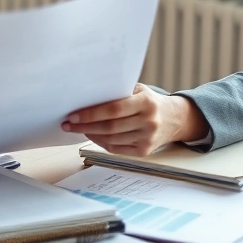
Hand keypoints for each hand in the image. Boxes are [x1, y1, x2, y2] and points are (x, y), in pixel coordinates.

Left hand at [61, 83, 208, 156]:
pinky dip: (100, 142)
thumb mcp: (138, 90)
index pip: (113, 109)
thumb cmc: (149, 101)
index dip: (91, 113)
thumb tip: (86, 95)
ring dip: (90, 134)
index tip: (73, 115)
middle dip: (85, 126)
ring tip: (77, 128)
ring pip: (111, 139)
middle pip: (110, 127)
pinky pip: (116, 148)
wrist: (175, 119)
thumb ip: (118, 93)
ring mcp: (147, 138)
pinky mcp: (144, 151)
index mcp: (146, 102)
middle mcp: (148, 122)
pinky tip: (91, 134)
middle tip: (68, 124)